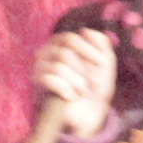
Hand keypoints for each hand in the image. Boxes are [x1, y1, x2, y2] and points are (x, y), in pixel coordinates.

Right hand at [33, 24, 117, 141]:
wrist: (87, 112)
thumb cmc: (96, 84)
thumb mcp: (105, 62)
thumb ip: (101, 42)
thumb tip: (84, 31)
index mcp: (62, 42)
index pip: (71, 39)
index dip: (88, 51)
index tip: (101, 65)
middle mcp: (46, 51)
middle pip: (64, 54)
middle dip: (82, 70)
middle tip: (92, 83)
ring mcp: (39, 67)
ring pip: (58, 68)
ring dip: (77, 82)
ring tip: (83, 92)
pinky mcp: (36, 84)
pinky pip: (49, 81)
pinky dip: (66, 90)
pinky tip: (72, 97)